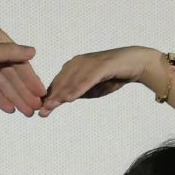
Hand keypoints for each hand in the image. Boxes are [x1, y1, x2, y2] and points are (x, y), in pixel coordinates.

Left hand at [0, 26, 45, 115]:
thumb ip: (8, 54)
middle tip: (36, 108)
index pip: (18, 60)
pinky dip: (0, 98)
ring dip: (15, 97)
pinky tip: (10, 109)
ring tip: (26, 113)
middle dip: (24, 91)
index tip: (41, 93)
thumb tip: (33, 51)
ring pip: (3, 83)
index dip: (30, 78)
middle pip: (12, 73)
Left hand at [39, 46, 160, 115]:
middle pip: (62, 82)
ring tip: (52, 106)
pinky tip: (70, 99)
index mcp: (73, 66)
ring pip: (72, 81)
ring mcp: (90, 63)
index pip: (58, 83)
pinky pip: (88, 79)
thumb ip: (76, 93)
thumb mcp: (90, 89)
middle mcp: (78, 62)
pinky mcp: (102, 65)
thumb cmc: (111, 76)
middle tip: (41, 112)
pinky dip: (78, 89)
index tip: (39, 111)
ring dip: (61, 95)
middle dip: (51, 98)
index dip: (48, 97)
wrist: (134, 64)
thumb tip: (61, 101)